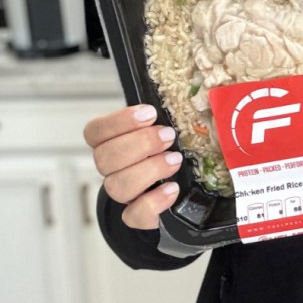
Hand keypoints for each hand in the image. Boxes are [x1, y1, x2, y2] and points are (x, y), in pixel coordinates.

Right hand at [83, 105, 183, 228]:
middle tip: (169, 135)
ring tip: (175, 160)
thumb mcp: (171, 125)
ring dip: (148, 170)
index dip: (117, 122)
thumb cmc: (174, 148)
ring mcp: (125, 194)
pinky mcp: (139, 215)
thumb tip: (208, 86)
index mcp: (114, 142)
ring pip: (117, 186)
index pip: (95, 131)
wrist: (185, 192)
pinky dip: (152, 203)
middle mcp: (114, 169)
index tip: (150, 113)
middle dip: (139, 144)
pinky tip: (172, 189)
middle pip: (104, 159)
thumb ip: (173, 110)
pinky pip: (134, 215)